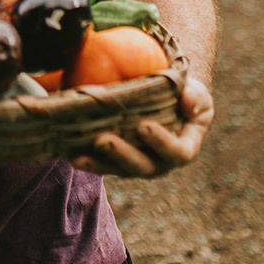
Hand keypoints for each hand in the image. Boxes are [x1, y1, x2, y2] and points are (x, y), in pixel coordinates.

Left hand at [71, 76, 214, 177]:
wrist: (166, 101)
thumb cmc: (184, 95)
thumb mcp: (197, 94)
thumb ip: (196, 99)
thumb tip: (188, 101)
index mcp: (182, 149)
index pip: (177, 152)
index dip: (162, 143)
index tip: (144, 126)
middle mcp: (158, 162)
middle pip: (141, 166)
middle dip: (121, 155)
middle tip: (103, 140)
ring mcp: (134, 164)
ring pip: (116, 169)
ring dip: (97, 163)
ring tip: (77, 156)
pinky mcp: (114, 161)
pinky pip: (99, 163)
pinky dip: (84, 158)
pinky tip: (66, 151)